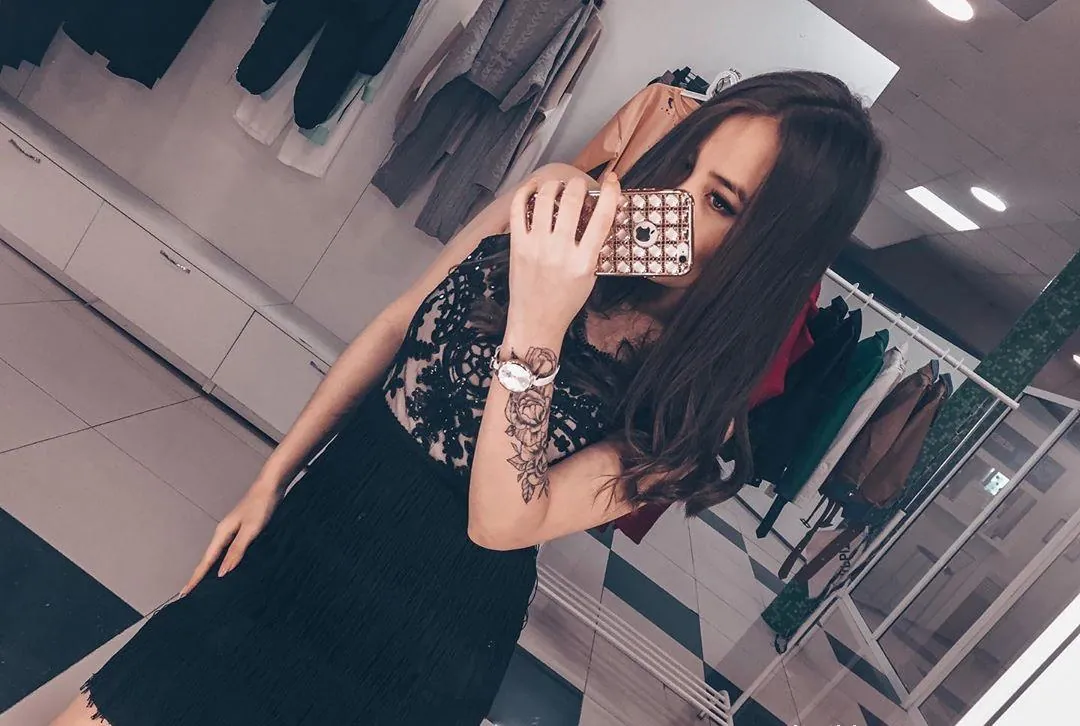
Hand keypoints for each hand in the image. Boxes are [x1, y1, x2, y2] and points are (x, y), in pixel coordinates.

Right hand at [180, 480, 282, 595]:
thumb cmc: (261, 505)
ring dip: (210, 570)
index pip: (206, 561)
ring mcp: (232, 531)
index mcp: (222, 534)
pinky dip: (223, 562)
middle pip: (208, 560)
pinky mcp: (241, 531)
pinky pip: (228, 551)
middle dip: (198, 577)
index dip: (196, 578)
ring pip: (217, 556)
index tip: (184, 593)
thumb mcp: (251, 530)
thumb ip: (237, 550)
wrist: (271, 486)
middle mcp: (224, 533)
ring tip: (203, 586)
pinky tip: (227, 568)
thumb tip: (221, 572)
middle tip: (189, 594)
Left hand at [506, 172, 620, 339]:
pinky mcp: (517, 245)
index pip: (603, 218)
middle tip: (579, 185)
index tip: (612, 180)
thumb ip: (593, 247)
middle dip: (578, 184)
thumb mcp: (590, 277)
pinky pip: (518, 210)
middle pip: (573, 201)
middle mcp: (560, 251)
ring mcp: (536, 246)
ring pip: (545, 199)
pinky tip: (533, 188)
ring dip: (554, 185)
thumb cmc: (566, 301)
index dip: (611, 193)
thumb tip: (598, 214)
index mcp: (583, 261)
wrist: (535, 321)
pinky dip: (525, 193)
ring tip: (558, 186)